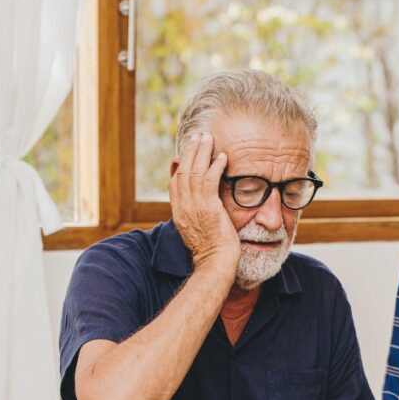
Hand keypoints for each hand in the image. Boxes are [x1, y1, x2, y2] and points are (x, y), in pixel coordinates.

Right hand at [169, 132, 240, 272]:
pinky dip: (216, 166)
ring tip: (209, 138)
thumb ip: (198, 214)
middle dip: (191, 152)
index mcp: (179, 213)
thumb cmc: (212, 251)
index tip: (188, 153)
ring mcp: (193, 206)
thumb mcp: (199, 230)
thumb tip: (202, 204)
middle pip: (182, 172)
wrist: (215, 263)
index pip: (175, 183)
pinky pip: (210, 179)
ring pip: (194, 171)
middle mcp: (183, 207)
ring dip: (202, 152)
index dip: (181, 166)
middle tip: (198, 136)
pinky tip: (223, 157)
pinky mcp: (207, 206)